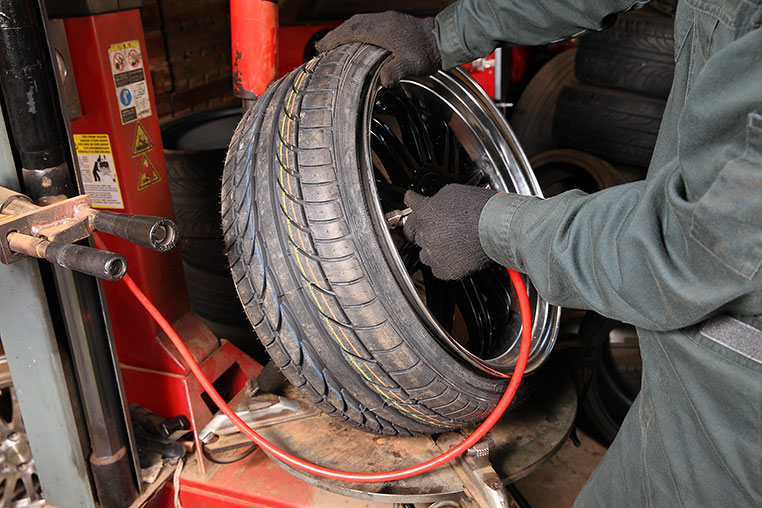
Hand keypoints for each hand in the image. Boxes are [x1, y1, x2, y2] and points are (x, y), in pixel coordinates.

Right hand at [315, 11, 441, 86]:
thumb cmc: (428, 52)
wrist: (444, 40)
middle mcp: (383, 21)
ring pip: (361, 22)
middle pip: (352, 24)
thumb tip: (380, 81)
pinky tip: (360, 40)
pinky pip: (370, 23)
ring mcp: (389, 19)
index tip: (322, 46)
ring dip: (347, 32)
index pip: (351, 32)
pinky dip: (359, 30)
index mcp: (382, 29)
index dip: (334, 39)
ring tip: (338, 43)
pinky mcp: (394, 22)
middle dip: (337, 34)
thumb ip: (392, 74)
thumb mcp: (409, 67)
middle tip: (325, 45)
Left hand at [403, 184, 496, 279]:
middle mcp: (425, 234)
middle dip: (423, 232)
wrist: (497, 227)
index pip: (409, 212)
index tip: (412, 208)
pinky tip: (457, 254)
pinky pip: (437, 268)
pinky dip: (445, 264)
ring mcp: (433, 253)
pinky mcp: (443, 270)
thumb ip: (435, 200)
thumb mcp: (452, 192)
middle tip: (437, 231)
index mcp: (424, 213)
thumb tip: (430, 202)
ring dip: (434, 249)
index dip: (412, 210)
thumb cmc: (481, 208)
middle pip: (415, 236)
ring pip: (425, 254)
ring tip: (453, 243)